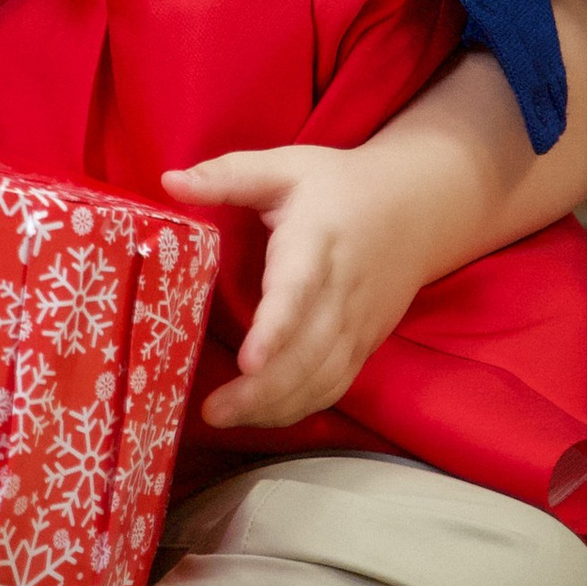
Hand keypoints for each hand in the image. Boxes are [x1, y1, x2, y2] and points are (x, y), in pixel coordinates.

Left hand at [166, 142, 434, 431]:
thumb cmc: (338, 186)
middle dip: (262, 390)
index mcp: (316, 242)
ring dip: (275, 406)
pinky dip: (298, 407)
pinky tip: (260, 416)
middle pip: (307, 352)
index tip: (248, 362)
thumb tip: (169, 182)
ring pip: (321, 378)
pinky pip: (333, 386)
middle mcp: (342, 291)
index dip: (275, 330)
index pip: (297, 291)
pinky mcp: (363, 345)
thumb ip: (226, 176)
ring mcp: (357, 324)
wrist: (417, 208)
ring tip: (224, 418)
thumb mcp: (285, 167)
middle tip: (212, 411)